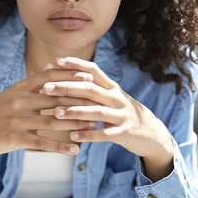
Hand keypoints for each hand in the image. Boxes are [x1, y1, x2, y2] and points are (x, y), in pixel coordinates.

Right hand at [0, 64, 98, 165]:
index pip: (49, 78)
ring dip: (76, 124)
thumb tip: (52, 66)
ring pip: (53, 121)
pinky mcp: (16, 139)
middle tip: (99, 103)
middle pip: (55, 99)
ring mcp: (18, 120)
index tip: (89, 78)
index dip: (70, 77)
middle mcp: (20, 102)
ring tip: (93, 126)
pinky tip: (75, 150)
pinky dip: (61, 147)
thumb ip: (33, 82)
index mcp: (20, 89)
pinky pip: (43, 142)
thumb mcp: (12, 93)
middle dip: (79, 101)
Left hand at [44, 57, 174, 181]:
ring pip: (96, 111)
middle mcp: (117, 98)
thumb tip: (64, 76)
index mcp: (112, 87)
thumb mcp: (110, 98)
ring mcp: (122, 115)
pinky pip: (104, 134)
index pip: (93, 70)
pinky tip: (72, 136)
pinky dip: (88, 135)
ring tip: (55, 113)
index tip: (57, 61)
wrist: (151, 133)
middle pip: (90, 89)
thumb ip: (92, 88)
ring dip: (74, 112)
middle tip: (46, 88)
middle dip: (67, 87)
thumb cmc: (122, 113)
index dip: (76, 64)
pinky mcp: (124, 133)